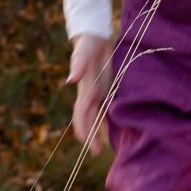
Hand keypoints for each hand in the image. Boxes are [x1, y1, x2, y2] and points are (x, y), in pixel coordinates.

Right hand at [68, 34, 112, 156]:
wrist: (94, 36)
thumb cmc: (87, 44)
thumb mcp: (83, 53)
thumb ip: (77, 66)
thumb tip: (70, 81)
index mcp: (84, 90)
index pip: (81, 114)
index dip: (82, 128)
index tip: (86, 142)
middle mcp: (90, 95)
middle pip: (89, 120)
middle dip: (92, 137)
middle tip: (98, 154)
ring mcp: (98, 93)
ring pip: (98, 117)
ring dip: (101, 132)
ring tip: (107, 149)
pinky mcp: (107, 88)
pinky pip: (108, 108)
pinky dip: (112, 120)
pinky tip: (120, 129)